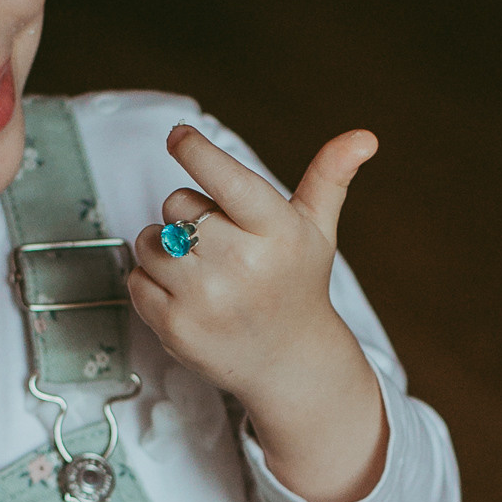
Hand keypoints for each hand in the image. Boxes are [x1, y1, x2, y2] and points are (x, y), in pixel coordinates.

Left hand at [129, 121, 387, 501]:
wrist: (288, 364)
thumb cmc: (297, 286)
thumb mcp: (318, 231)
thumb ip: (330, 177)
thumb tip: (364, 137)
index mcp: (275, 231)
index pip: (226, 178)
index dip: (196, 151)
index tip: (178, 136)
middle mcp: (242, 264)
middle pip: (177, 205)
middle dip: (188, 214)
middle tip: (218, 240)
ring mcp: (206, 299)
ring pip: (150, 240)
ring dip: (165, 247)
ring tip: (201, 268)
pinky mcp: (176, 327)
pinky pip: (136, 279)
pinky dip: (151, 281)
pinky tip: (185, 294)